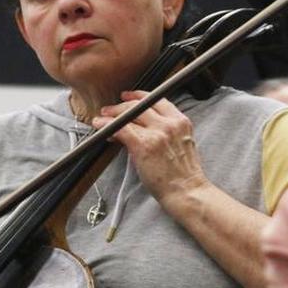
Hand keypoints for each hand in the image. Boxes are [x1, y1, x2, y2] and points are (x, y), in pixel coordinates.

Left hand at [92, 90, 207, 209]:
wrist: (186, 191)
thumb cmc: (183, 175)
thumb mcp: (180, 145)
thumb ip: (165, 132)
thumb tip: (140, 127)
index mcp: (181, 122)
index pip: (158, 99)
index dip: (139, 96)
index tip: (128, 97)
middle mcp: (170, 124)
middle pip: (141, 105)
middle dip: (121, 105)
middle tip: (110, 110)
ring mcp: (157, 133)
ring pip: (129, 114)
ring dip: (112, 115)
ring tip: (103, 119)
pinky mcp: (144, 145)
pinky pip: (121, 128)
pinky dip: (108, 125)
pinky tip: (101, 126)